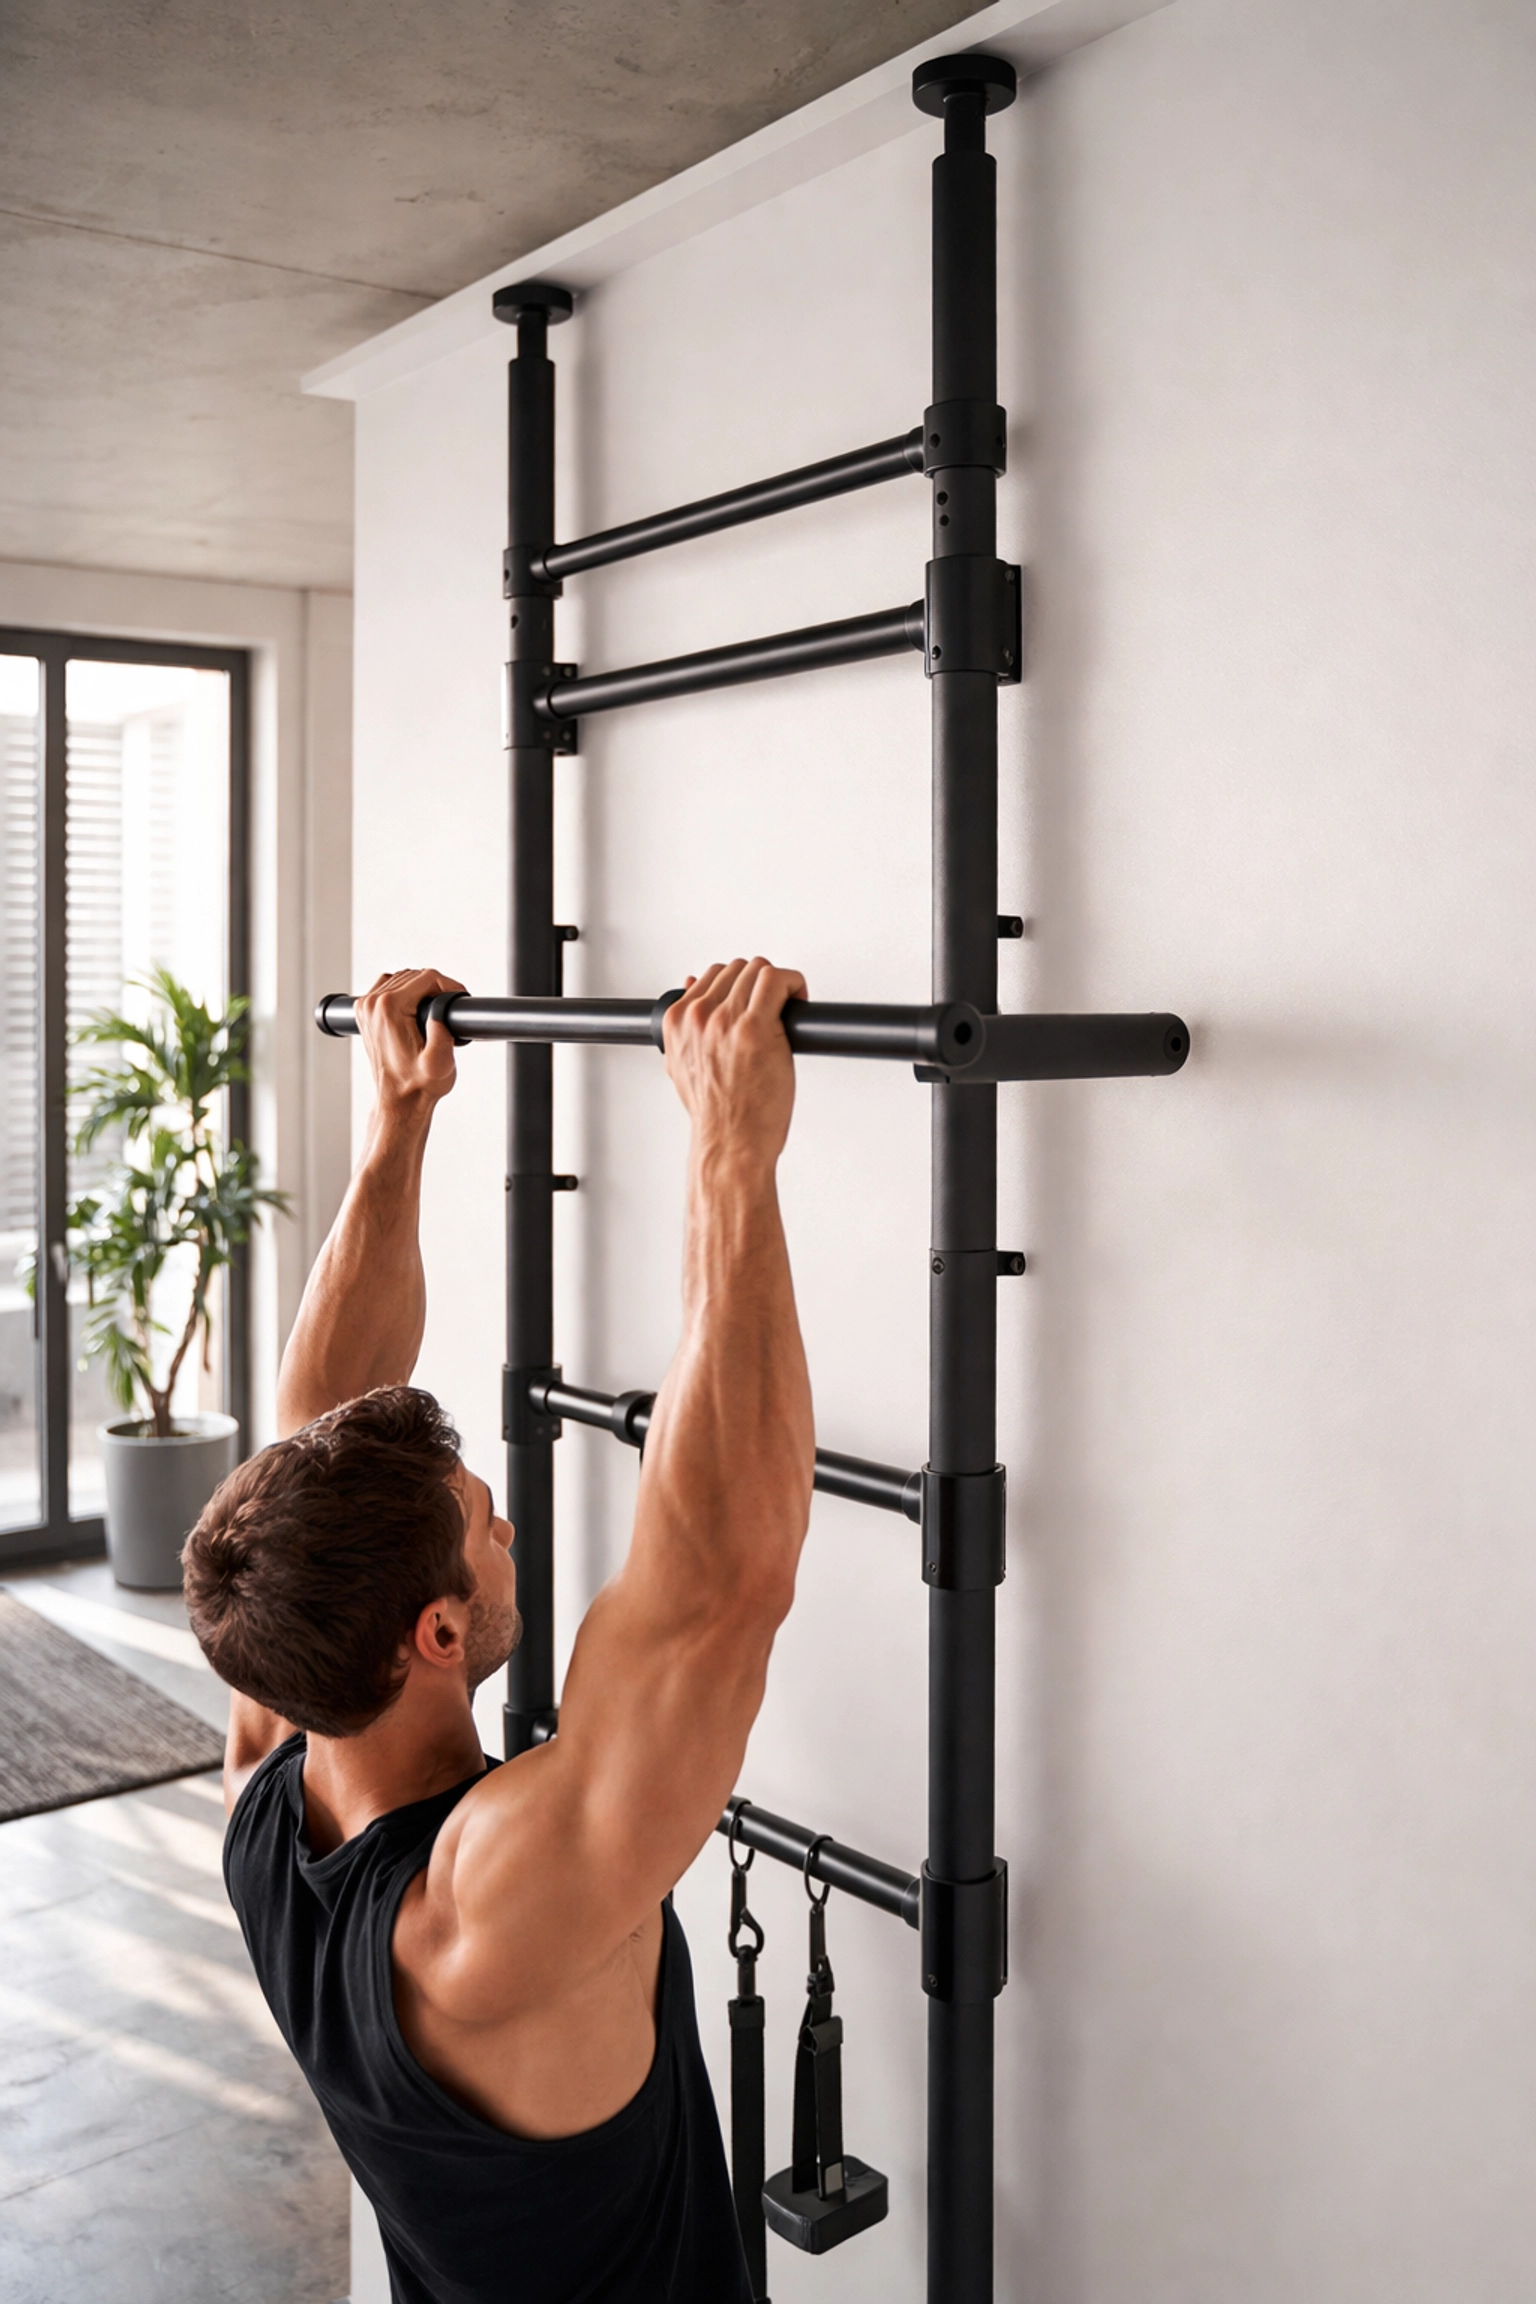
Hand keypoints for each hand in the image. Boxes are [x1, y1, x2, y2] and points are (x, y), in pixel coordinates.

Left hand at [354, 968, 466, 1119]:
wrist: (399, 1100)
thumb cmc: (418, 1085)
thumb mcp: (439, 1062)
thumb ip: (442, 1031)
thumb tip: (441, 1007)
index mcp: (390, 1009)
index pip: (427, 977)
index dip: (449, 985)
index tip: (459, 999)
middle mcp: (373, 1004)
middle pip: (414, 976)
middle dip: (437, 988)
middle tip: (450, 1009)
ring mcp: (366, 1008)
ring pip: (401, 979)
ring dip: (420, 989)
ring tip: (435, 1010)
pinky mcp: (365, 1014)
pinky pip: (387, 987)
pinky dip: (403, 991)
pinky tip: (415, 1007)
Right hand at [663, 958, 805, 1172]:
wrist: (730, 1143)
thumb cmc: (715, 1113)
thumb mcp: (683, 1065)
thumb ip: (684, 1026)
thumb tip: (689, 985)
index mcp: (678, 1022)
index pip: (712, 975)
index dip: (738, 987)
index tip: (753, 1003)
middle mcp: (698, 1017)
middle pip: (737, 969)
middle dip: (759, 984)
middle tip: (774, 1008)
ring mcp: (726, 1021)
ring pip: (758, 970)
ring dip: (778, 985)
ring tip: (787, 1008)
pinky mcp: (756, 1027)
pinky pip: (777, 981)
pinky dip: (794, 985)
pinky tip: (798, 1003)